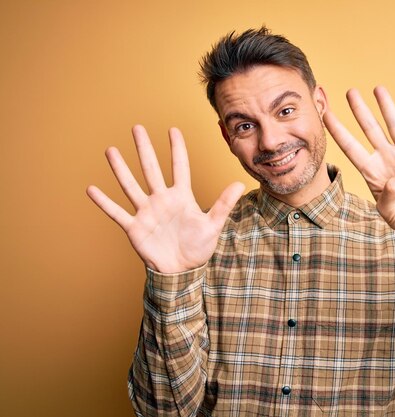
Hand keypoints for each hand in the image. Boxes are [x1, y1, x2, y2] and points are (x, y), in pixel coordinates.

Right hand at [87, 125, 244, 272]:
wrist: (181, 270)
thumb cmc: (198, 247)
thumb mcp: (213, 225)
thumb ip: (223, 204)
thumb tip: (240, 184)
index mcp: (181, 197)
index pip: (179, 167)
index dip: (177, 149)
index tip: (173, 129)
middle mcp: (161, 200)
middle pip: (151, 169)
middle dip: (144, 149)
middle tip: (137, 127)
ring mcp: (146, 212)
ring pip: (131, 186)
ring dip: (120, 169)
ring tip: (111, 151)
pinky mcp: (135, 227)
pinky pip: (117, 213)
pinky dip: (104, 202)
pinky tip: (91, 189)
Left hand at [323, 87, 394, 235]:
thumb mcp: (389, 210)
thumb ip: (392, 193)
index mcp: (371, 170)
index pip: (351, 147)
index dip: (339, 132)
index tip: (326, 116)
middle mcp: (385, 158)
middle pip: (370, 129)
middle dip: (360, 111)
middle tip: (350, 92)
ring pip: (394, 125)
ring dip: (386, 107)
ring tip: (378, 89)